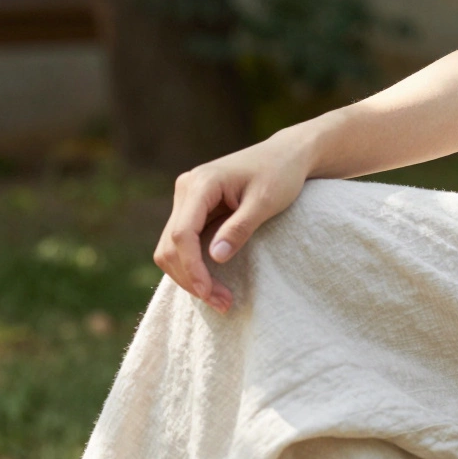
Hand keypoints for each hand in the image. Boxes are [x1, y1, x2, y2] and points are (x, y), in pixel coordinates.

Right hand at [153, 130, 313, 313]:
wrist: (287, 155)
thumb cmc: (281, 174)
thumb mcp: (266, 202)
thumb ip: (240, 228)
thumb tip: (216, 257)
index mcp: (200, 184)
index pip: (182, 234)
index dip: (192, 267)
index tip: (210, 292)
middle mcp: (186, 190)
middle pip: (170, 245)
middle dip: (191, 278)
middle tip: (222, 303)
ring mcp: (187, 199)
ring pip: (171, 248)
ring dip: (190, 276)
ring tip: (221, 299)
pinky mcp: (195, 209)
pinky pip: (184, 243)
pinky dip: (194, 265)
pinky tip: (213, 283)